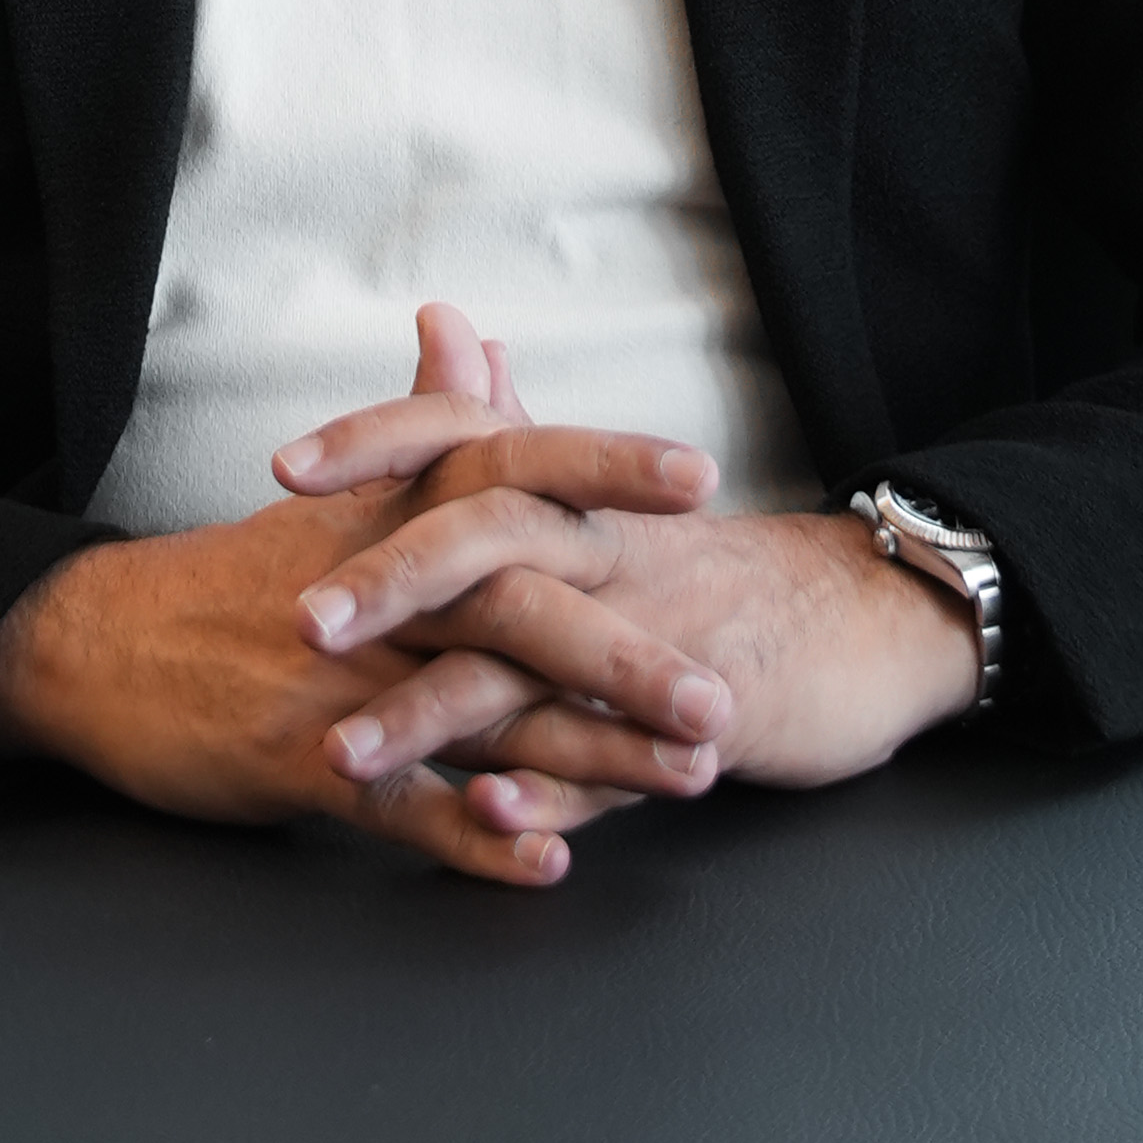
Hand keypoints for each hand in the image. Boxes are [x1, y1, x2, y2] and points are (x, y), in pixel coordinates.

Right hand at [0, 353, 725, 891]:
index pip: (511, 468)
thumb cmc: (228, 577)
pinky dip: (477, 835)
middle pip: (515, 605)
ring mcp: (342, 679)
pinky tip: (550, 861)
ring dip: (588, 754)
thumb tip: (464, 329)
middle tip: (722, 692)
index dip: (604, 466)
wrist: (91, 645)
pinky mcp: (301, 759)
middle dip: (626, 652)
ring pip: (482, 714)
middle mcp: (379, 590)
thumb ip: (420, 421)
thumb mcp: (331, 492)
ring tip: (685, 781)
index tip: (702, 471)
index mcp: (392, 512)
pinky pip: (404, 804)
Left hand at [275, 326, 981, 822]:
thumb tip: (443, 325)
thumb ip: (509, 416)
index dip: (377, 447)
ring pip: (526, 676)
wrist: (860, 624)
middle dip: (390, 583)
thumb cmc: (703, 562)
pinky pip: (603, 775)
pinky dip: (547, 797)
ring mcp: (647, 644)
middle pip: (488, 546)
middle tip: (299, 620)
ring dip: (432, 717)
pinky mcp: (688, 732)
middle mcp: (604, 555)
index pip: (464, 442)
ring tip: (341, 754)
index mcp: (574, 493)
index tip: (282, 465)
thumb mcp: (606, 488)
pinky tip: (483, 818)